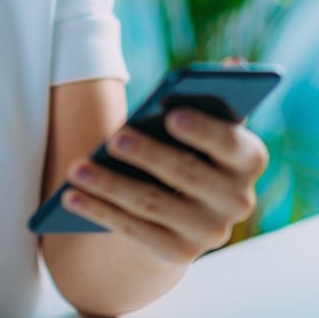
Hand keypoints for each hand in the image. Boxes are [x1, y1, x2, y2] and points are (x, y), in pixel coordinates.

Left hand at [61, 109, 269, 264]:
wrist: (177, 214)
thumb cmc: (184, 151)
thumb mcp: (199, 127)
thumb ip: (211, 100)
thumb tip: (234, 63)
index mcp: (248, 159)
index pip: (232, 143)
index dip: (203, 130)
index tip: (171, 114)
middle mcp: (238, 200)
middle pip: (187, 173)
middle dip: (148, 154)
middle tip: (113, 138)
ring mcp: (210, 232)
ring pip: (152, 203)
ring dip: (109, 184)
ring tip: (74, 168)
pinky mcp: (179, 254)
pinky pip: (133, 230)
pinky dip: (99, 211)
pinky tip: (71, 196)